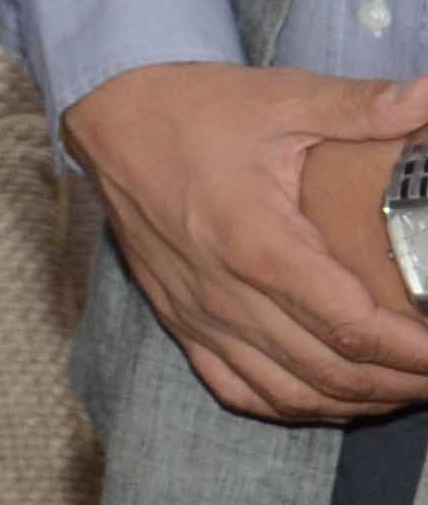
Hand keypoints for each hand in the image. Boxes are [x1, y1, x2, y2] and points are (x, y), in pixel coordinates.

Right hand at [65, 63, 427, 423]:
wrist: (107, 115)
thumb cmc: (194, 108)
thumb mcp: (283, 98)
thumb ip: (363, 106)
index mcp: (255, 242)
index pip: (349, 325)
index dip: (411, 353)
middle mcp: (224, 291)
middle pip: (328, 372)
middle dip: (399, 384)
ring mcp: (197, 313)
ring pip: (288, 393)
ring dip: (354, 403)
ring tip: (401, 389)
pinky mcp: (179, 318)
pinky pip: (237, 389)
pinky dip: (292, 406)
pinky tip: (329, 397)